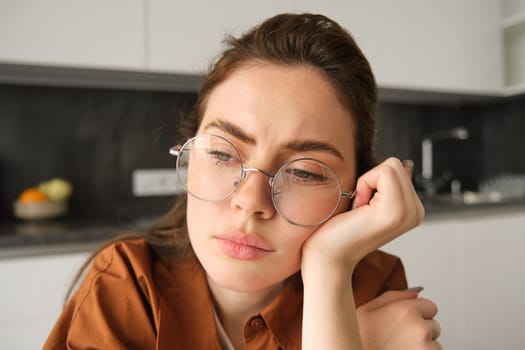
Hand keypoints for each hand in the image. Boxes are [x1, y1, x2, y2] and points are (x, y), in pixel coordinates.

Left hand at [302, 157, 424, 271]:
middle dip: (371, 179)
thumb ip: (388, 185)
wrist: (328, 254)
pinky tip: (360, 210)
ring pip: (391, 166)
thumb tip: (404, 165)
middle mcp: (415, 212)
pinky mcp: (395, 211)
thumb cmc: (340, 228)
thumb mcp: (369, 201)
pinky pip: (384, 173)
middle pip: (395, 164)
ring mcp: (408, 213)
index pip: (398, 168)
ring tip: (361, 210)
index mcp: (412, 209)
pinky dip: (365, 184)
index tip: (363, 206)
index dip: (373, 180)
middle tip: (361, 208)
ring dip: (367, 183)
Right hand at [357, 289, 441, 349]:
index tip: (404, 324)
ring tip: (400, 349)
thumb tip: (415, 293)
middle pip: (434, 325)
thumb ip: (392, 297)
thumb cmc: (358, 340)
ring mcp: (427, 347)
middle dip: (421, 331)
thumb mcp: (366, 310)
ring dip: (423, 347)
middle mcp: (420, 327)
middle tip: (399, 339)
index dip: (417, 315)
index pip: (430, 306)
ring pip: (434, 344)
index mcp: (406, 309)